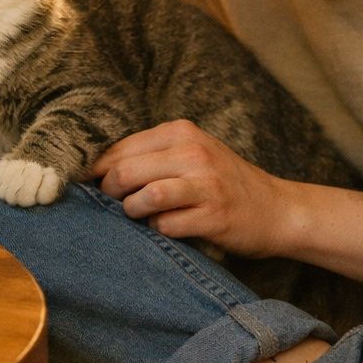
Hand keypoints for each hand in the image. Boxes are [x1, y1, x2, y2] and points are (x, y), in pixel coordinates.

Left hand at [88, 120, 290, 257]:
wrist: (277, 209)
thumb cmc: (223, 183)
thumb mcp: (191, 154)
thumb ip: (150, 156)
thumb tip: (94, 170)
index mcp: (181, 132)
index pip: (119, 148)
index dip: (95, 170)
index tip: (85, 185)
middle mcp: (193, 153)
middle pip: (125, 172)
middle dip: (110, 194)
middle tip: (117, 205)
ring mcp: (206, 184)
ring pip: (144, 198)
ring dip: (133, 212)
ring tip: (140, 216)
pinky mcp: (214, 216)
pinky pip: (166, 226)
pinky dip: (159, 231)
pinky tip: (168, 228)